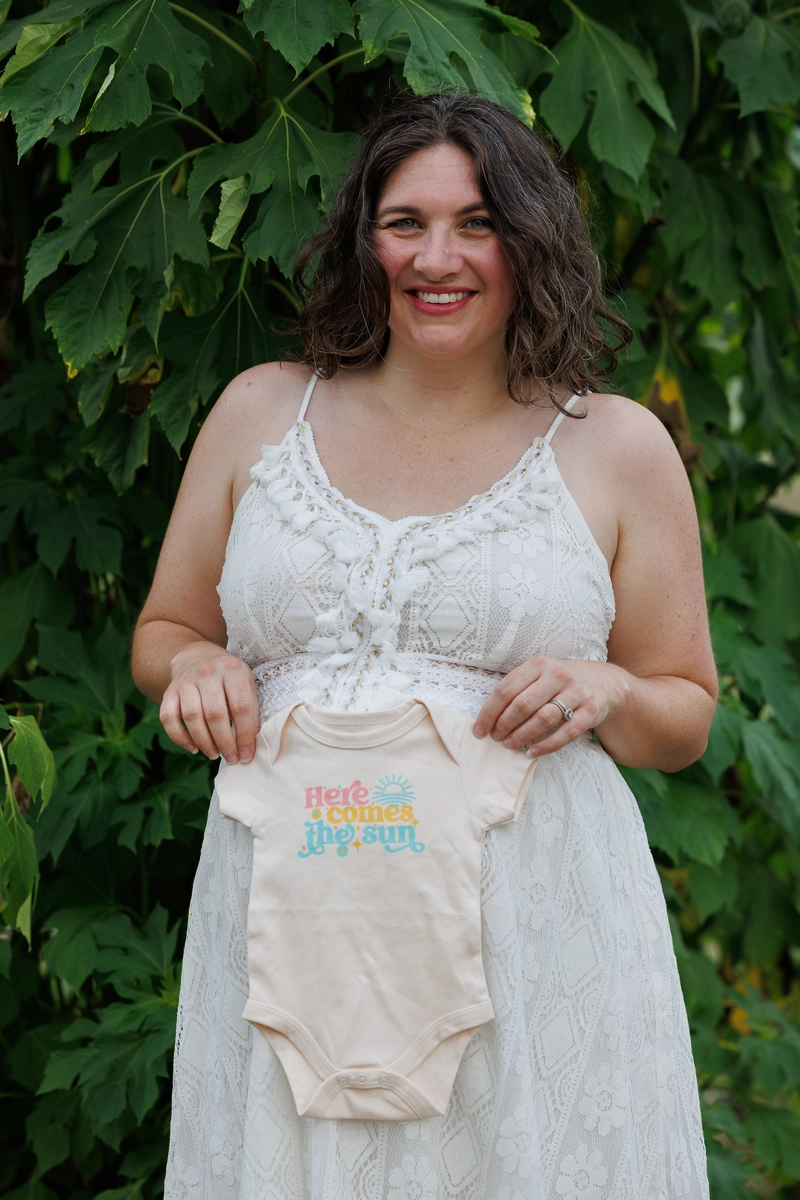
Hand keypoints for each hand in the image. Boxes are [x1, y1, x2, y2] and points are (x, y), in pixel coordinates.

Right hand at [159, 642, 259, 763]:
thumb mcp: (246, 681)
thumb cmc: (228, 676)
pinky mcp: (169, 691)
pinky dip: (179, 737)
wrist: (197, 656)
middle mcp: (208, 672)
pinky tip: (193, 748)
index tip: (247, 754)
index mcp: (233, 669)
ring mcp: (186, 681)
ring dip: (204, 741)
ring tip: (214, 754)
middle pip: (215, 714)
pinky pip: (168, 717)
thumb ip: (251, 708)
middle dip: (225, 742)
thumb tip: (250, 741)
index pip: (240, 707)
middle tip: (232, 758)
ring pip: (192, 717)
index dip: (245, 734)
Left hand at [473, 655, 628, 756]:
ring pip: (544, 718)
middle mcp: (558, 675)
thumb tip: (488, 715)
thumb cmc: (561, 682)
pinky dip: (547, 744)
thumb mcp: (540, 673)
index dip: (489, 712)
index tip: (480, 729)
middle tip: (496, 738)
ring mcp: (576, 693)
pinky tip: (533, 751)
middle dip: (504, 725)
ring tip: (510, 744)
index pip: (506, 689)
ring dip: (523, 735)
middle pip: (523, 704)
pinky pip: (566, 732)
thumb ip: (518, 687)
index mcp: (539, 664)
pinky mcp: (590, 711)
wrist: (605, 683)